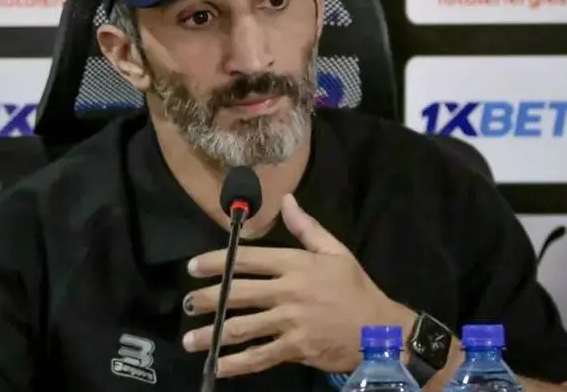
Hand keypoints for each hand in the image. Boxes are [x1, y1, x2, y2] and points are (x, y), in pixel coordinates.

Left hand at [182, 194, 415, 377]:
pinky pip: (259, 356)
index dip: (216, 262)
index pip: (248, 260)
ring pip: (243, 327)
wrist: (380, 330)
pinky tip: (216, 365)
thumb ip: (306, 227)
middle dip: (207, 299)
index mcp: (296, 264)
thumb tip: (286, 200)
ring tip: (189, 339)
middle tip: (186, 304)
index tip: (192, 267)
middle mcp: (288, 291)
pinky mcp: (295, 348)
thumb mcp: (336, 251)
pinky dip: (235, 363)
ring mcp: (290, 322)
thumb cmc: (355, 288)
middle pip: (238, 293)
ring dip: (212, 334)